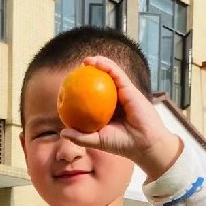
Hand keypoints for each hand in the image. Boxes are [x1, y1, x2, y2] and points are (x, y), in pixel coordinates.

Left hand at [60, 56, 182, 180]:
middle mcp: (114, 101)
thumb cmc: (121, 144)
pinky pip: (117, 74)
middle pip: (101, 84)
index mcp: (106, 113)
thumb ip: (80, 137)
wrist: (143, 143)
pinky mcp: (130, 89)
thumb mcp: (97, 141)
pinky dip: (108, 66)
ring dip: (99, 64)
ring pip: (110, 75)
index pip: (92, 99)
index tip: (69, 87)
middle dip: (89, 75)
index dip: (81, 92)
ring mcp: (123, 94)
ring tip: (86, 61)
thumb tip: (62, 133)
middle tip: (75, 71)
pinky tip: (97, 62)